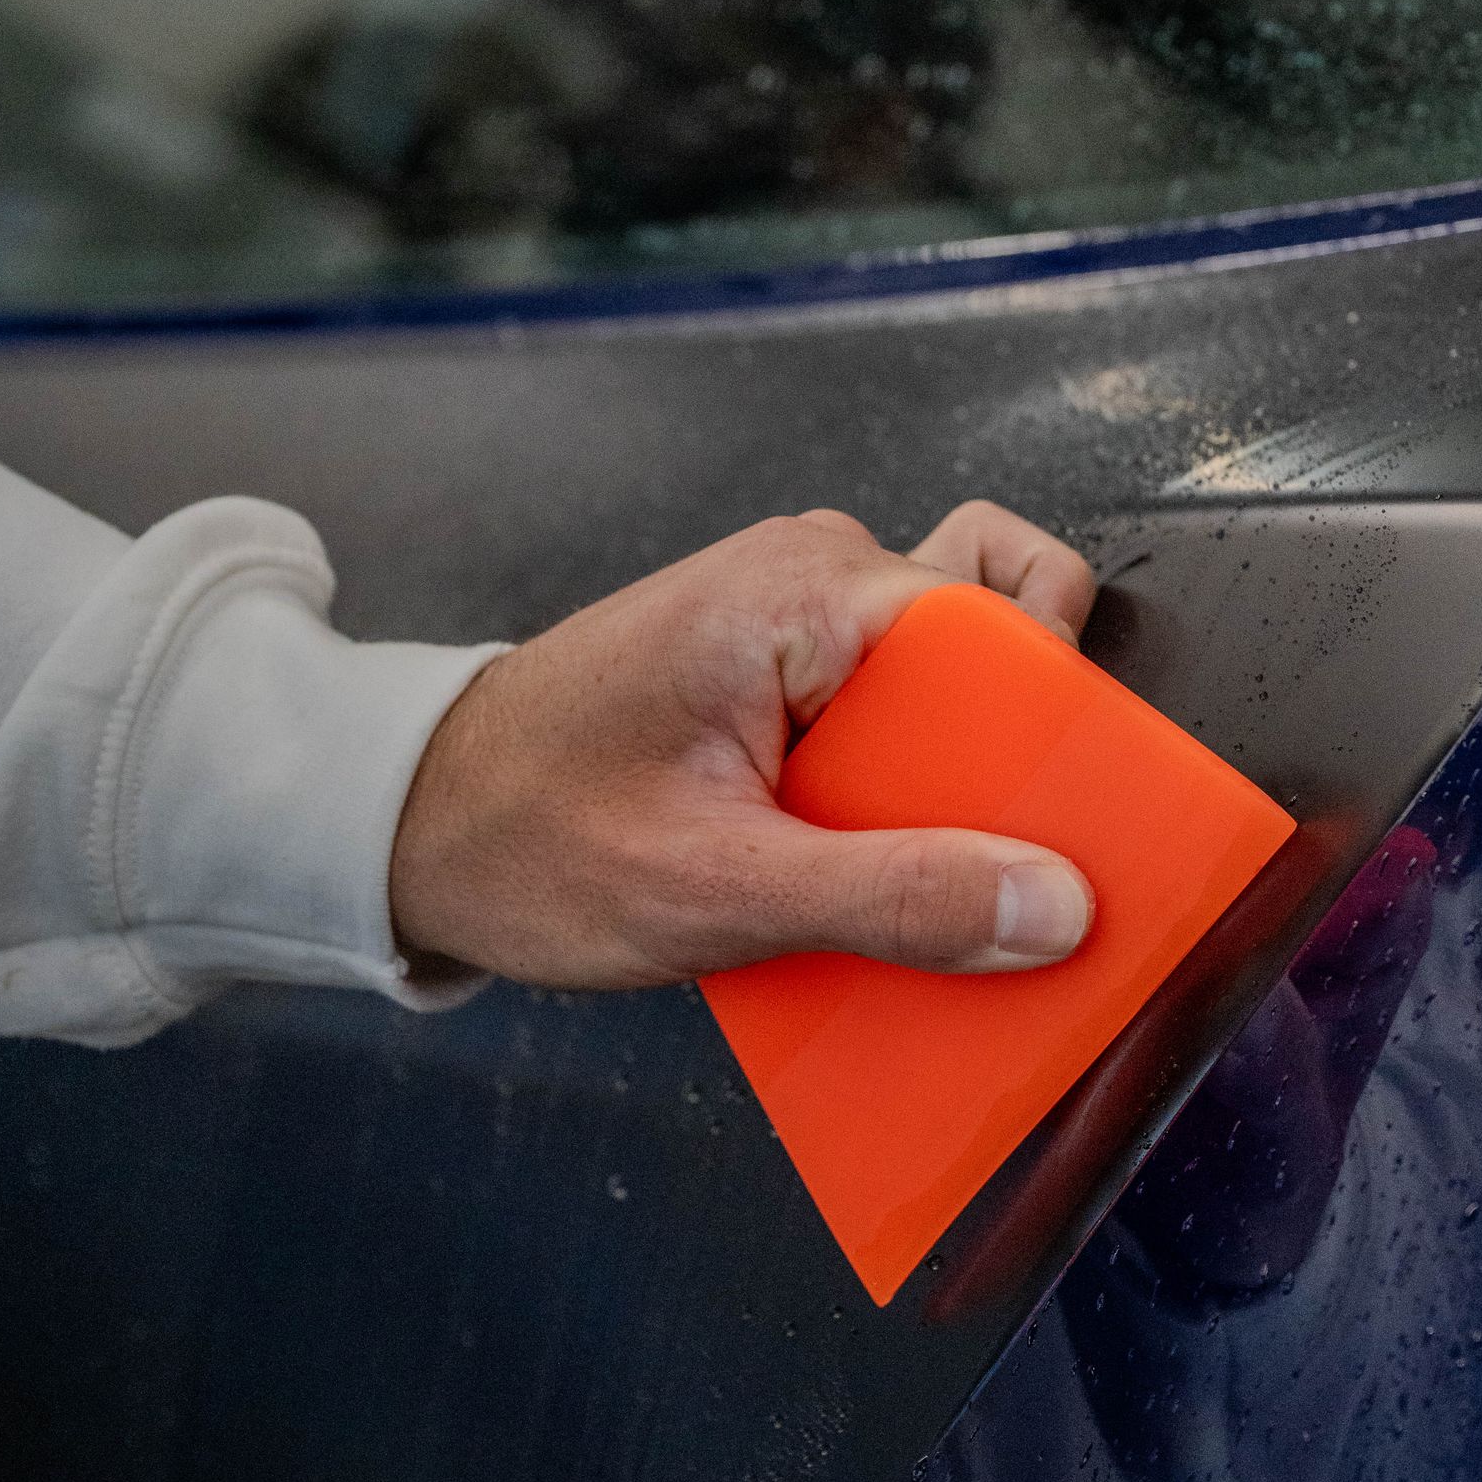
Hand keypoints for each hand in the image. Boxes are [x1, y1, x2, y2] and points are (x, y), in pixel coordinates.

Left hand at [389, 501, 1098, 989]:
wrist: (409, 824)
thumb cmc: (528, 836)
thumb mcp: (719, 892)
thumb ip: (892, 899)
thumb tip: (1050, 905)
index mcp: (805, 593)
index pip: (1008, 621)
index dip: (1054, 723)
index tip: (1073, 828)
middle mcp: (814, 576)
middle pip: (999, 637)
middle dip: (1019, 751)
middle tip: (996, 867)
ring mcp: (797, 617)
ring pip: (954, 681)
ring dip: (960, 782)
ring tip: (925, 879)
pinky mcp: (781, 668)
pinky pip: (894, 712)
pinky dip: (907, 791)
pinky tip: (873, 873)